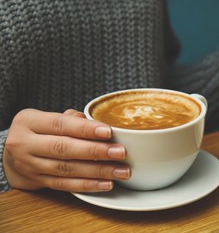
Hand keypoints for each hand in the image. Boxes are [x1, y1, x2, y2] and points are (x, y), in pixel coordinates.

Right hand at [3, 109, 129, 191]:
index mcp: (29, 122)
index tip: (109, 131)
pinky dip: (88, 185)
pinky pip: (65, 185)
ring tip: (121, 171)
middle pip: (64, 148)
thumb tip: (93, 121)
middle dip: (96, 151)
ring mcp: (30, 166)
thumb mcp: (47, 118)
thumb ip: (71, 118)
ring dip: (98, 171)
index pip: (60, 124)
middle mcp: (25, 144)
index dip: (85, 129)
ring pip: (67, 169)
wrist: (12, 154)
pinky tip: (107, 184)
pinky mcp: (38, 182)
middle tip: (120, 153)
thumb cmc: (39, 131)